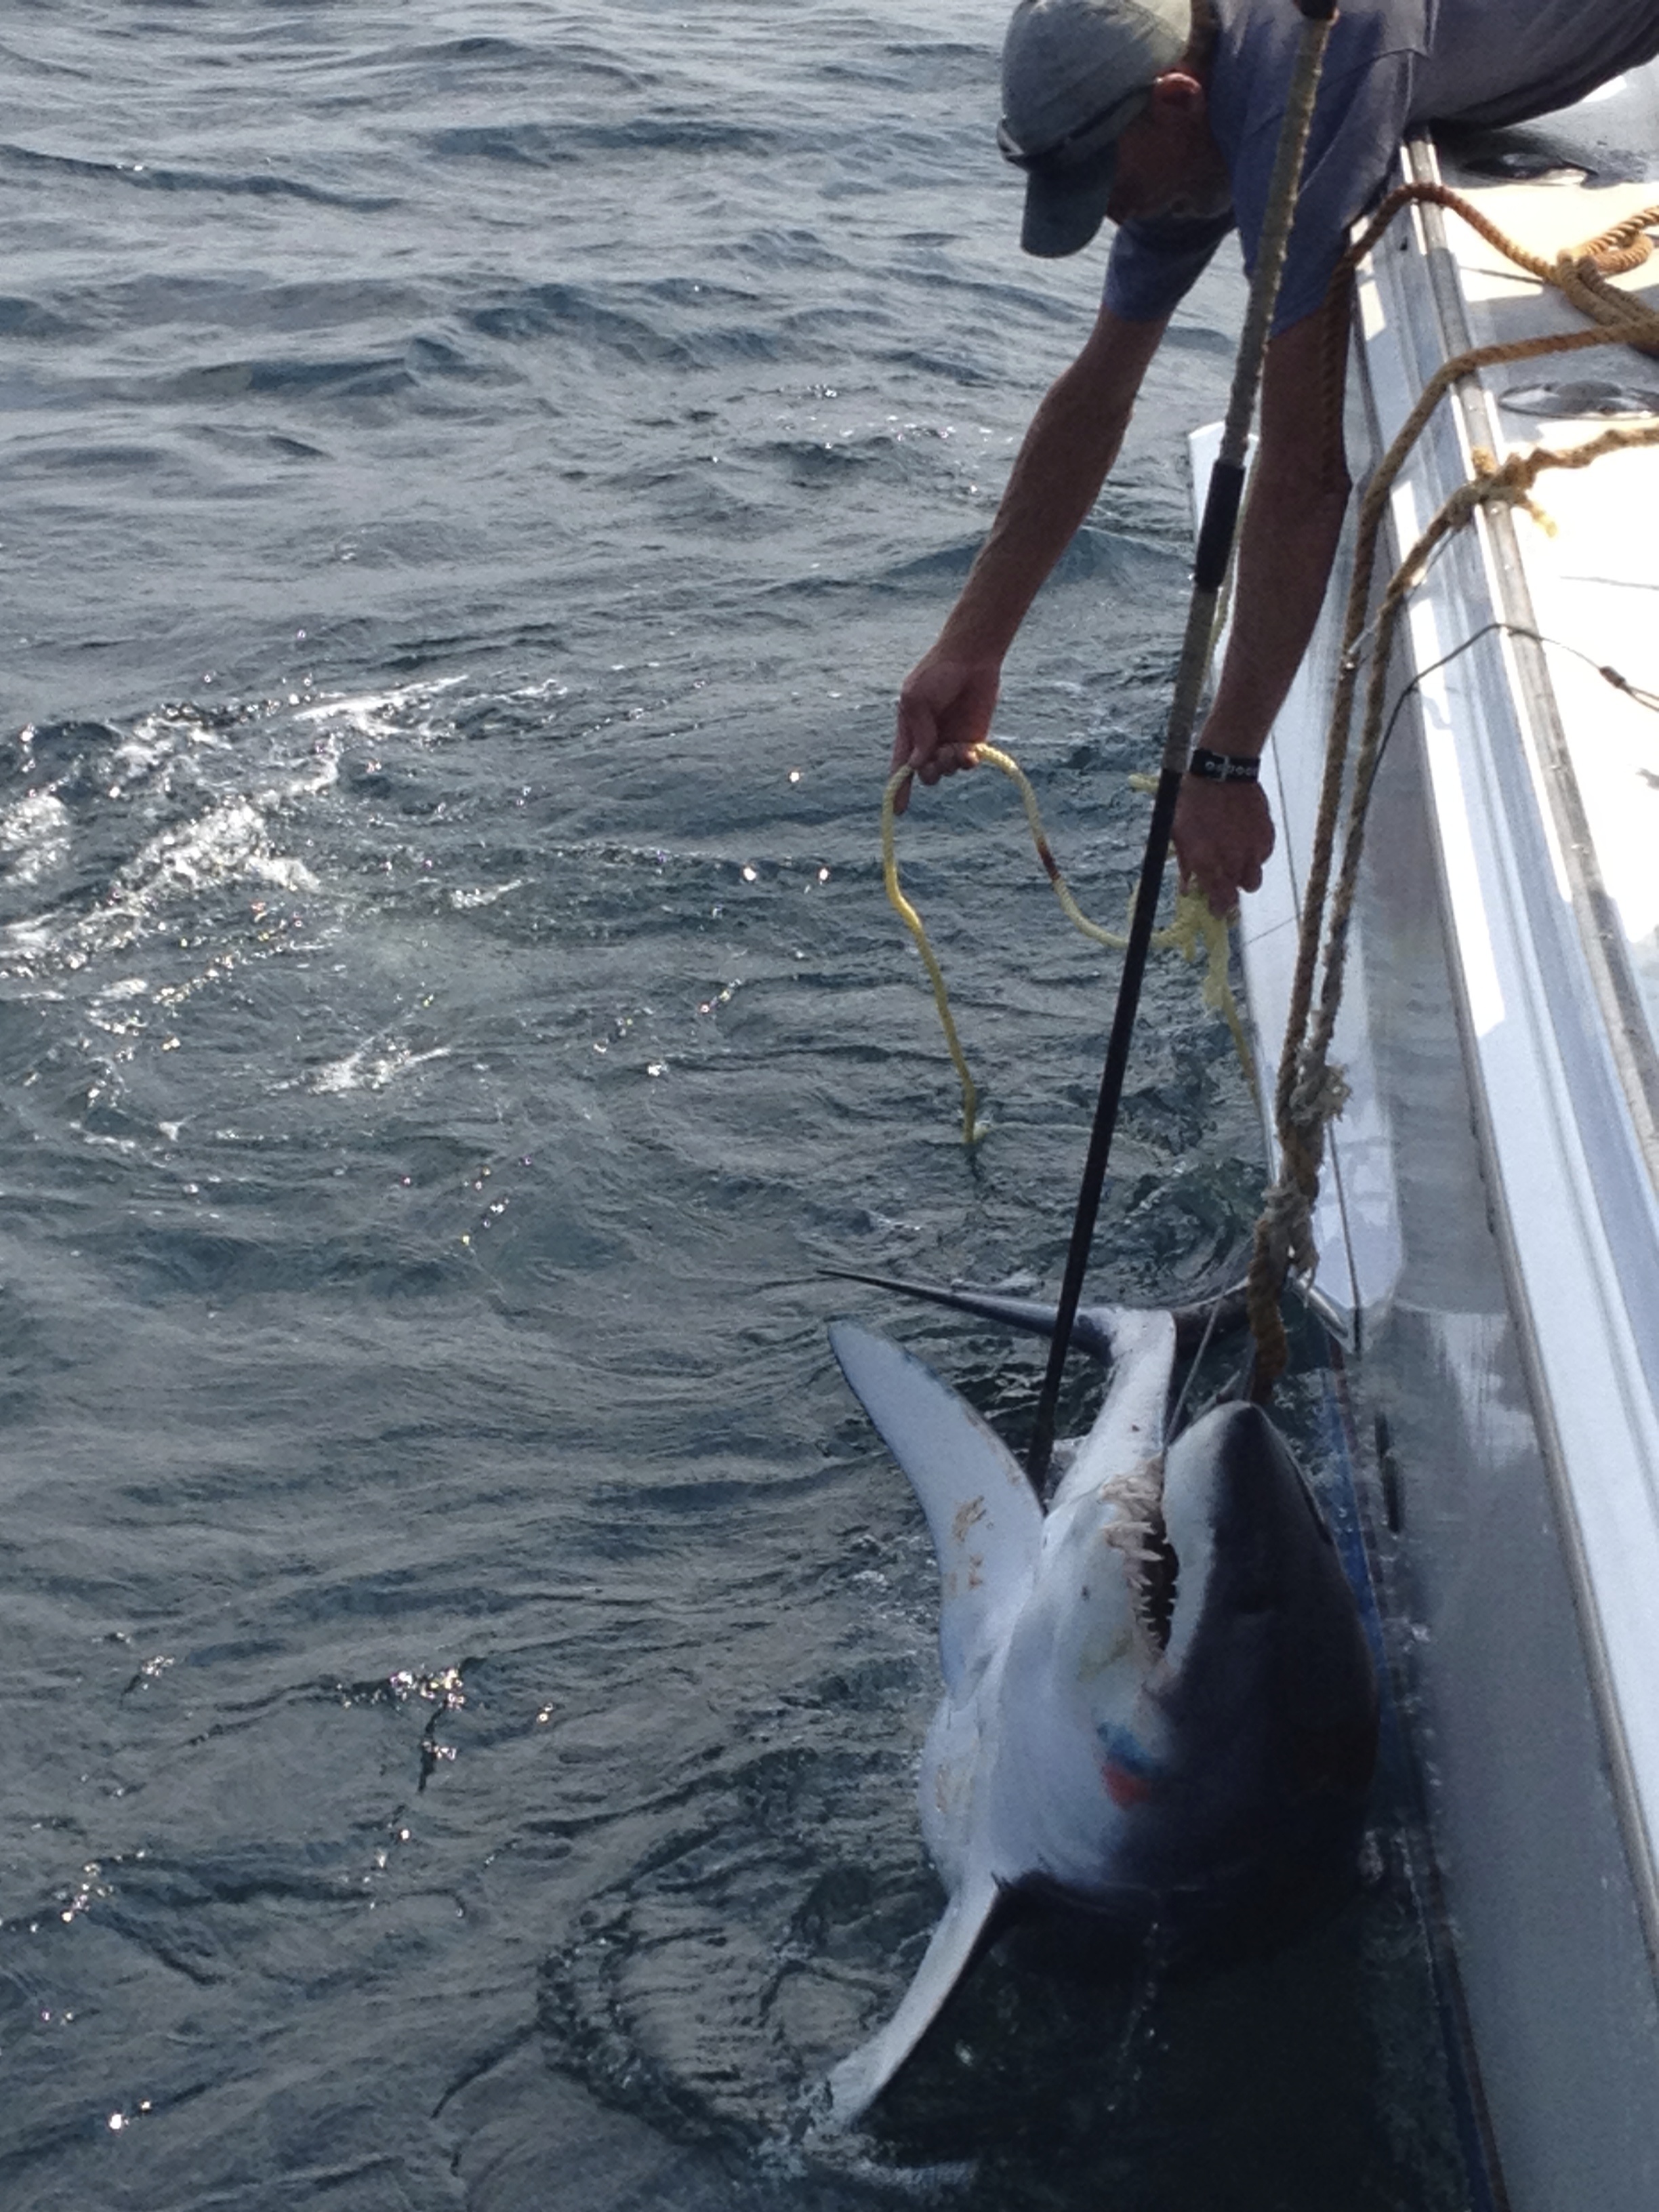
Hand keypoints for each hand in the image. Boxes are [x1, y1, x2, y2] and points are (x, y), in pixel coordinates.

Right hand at [888, 652, 1001, 814]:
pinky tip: (968, 754)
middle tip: (936, 757)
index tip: (898, 809)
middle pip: (924, 774)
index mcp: (909, 731)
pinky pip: (967, 763)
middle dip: (928, 772)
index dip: (898, 788)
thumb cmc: (937, 673)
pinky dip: (966, 763)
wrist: (972, 659)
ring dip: (947, 765)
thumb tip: (918, 763)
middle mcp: (929, 741)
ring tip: (953, 749)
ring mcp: (951, 742)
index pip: (901, 766)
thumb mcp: (916, 698)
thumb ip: (918, 731)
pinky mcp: (973, 740)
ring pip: (945, 771)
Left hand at [1172, 775, 1274, 917]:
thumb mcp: (1178, 833)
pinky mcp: (1266, 836)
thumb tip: (1188, 889)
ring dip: (1243, 876)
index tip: (1214, 910)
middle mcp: (1232, 861)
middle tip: (1223, 886)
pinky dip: (1254, 855)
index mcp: (1206, 862)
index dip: (1217, 908)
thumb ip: (1186, 864)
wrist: (1221, 772)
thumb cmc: (1192, 801)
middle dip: (1230, 894)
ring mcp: (1252, 850)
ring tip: (1234, 860)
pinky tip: (1244, 840)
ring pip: (1253, 879)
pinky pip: (1263, 857)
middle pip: (1238, 896)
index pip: (1218, 900)